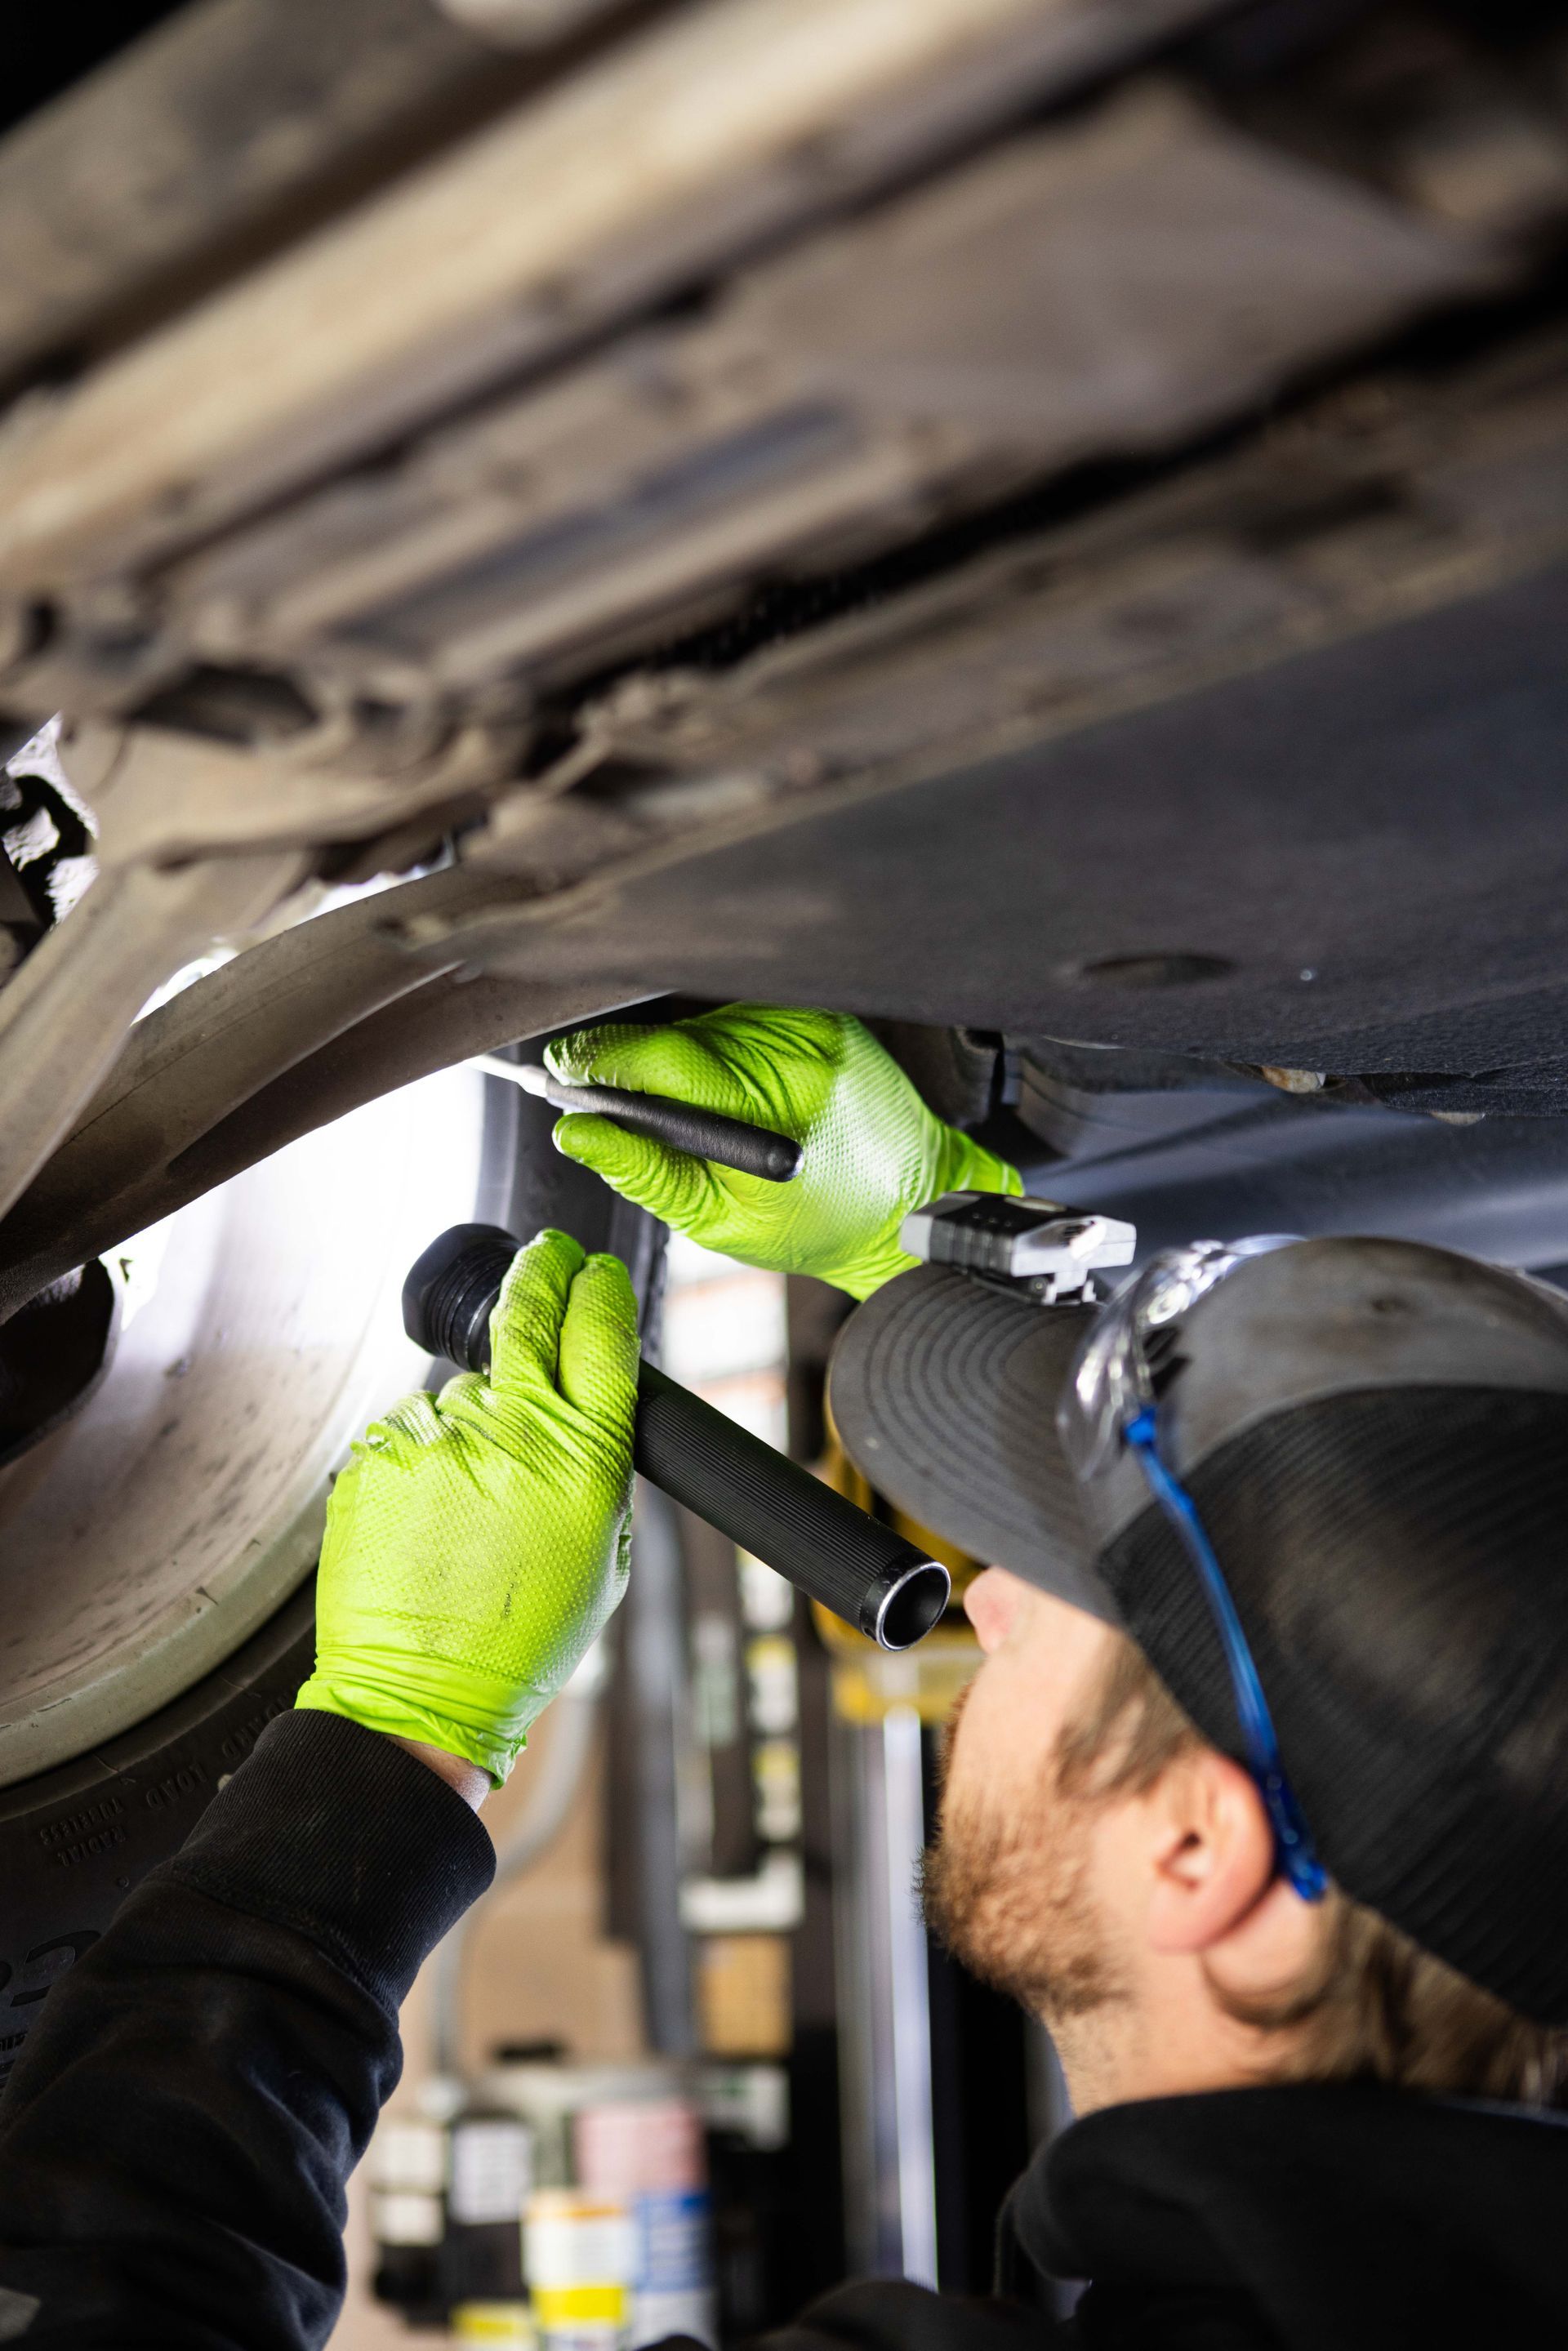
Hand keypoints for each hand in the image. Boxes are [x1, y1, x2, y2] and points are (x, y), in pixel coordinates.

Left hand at [296, 1229, 637, 1783]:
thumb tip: (581, 1407)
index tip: (594, 1272)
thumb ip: (597, 1469)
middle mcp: (509, 1435)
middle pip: (525, 1318)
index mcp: (582, 1460)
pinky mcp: (376, 1456)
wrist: (419, 1695)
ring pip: (464, 1392)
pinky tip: (432, 1518)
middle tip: (545, 1257)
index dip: (598, 1290)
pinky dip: (427, 1458)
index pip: (599, 1334)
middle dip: (540, 1276)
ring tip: (470, 1505)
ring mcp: (434, 1440)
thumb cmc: (520, 1639)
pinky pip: (414, 1432)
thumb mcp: (606, 1558)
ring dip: (473, 1423)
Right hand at [547, 1004, 1018, 1298]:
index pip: (659, 1058)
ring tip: (703, 1118)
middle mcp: (793, 1047)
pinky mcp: (815, 1012)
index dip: (597, 1062)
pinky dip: (716, 1053)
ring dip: (679, 1064)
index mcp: (769, 1103)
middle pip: (671, 1035)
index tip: (561, 1075)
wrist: (908, 1198)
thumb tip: (574, 1133)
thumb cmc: (820, 1222)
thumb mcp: (719, 1220)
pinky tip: (734, 1093)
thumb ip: (643, 1172)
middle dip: (635, 1070)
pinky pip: (734, 1019)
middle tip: (629, 1115)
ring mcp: (809, 1022)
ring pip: (698, 1024)